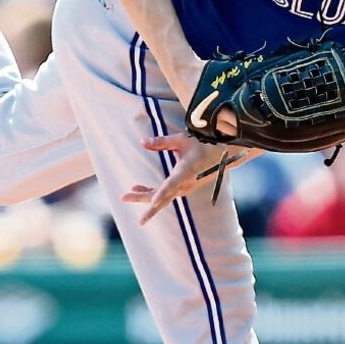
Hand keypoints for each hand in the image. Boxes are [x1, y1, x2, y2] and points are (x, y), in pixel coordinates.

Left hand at [123, 130, 239, 225]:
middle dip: (143, 197)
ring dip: (144, 196)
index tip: (153, 203)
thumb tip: (142, 142)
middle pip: (162, 196)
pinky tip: (138, 189)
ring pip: (162, 197)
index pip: (172, 184)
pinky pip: (165, 194)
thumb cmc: (201, 145)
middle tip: (124, 197)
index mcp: (186, 171)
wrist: (220, 156)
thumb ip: (162, 142)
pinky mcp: (182, 188)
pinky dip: (151, 194)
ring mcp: (184, 188)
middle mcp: (185, 184)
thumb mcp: (182, 140)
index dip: (162, 193)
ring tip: (126, 195)